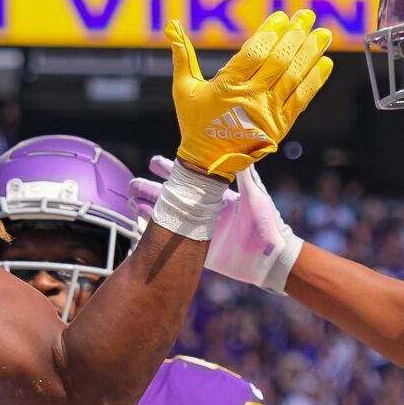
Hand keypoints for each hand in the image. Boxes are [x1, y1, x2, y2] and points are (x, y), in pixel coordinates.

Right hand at [128, 157, 302, 293]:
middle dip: (152, 188)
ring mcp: (200, 229)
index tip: (153, 162)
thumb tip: (237, 145)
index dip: (170, 170)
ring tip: (131, 201)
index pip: (189, 178)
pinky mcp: (199, 249)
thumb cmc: (269, 225)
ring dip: (150, 207)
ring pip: (169, 215)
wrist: (272, 259)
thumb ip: (245, 174)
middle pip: (173, 196)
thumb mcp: (256, 196)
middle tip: (133, 183)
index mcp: (218, 195)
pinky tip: (141, 221)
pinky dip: (156, 229)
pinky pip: (172, 238)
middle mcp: (205, 210)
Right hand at [168, 9, 332, 178]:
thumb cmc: (195, 122)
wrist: (209, 163)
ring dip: (310, 54)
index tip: (282, 17)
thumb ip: (182, 54)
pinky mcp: (280, 127)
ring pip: (293, 78)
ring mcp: (267, 114)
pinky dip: (314, 81)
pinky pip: (301, 99)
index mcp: (226, 87)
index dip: (269, 33)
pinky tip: (325, 62)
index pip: (252, 54)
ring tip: (323, 34)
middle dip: (295, 36)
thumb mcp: (184, 88)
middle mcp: (249, 99)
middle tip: (308, 15)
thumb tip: (172, 24)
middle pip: (277, 62)